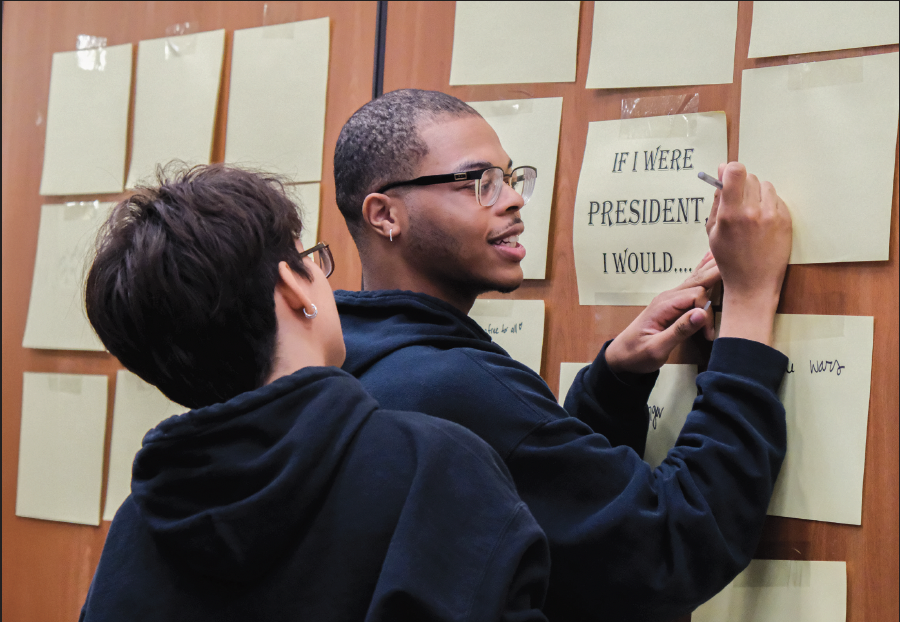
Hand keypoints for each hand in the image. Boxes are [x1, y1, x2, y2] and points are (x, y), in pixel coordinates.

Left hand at [606, 253, 720, 373]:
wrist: (621, 357)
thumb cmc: (637, 355)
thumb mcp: (657, 348)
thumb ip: (679, 331)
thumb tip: (701, 314)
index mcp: (664, 305)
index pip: (696, 296)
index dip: (707, 314)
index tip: (708, 335)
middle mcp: (668, 297)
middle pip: (698, 280)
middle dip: (718, 275)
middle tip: (740, 265)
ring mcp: (670, 298)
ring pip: (696, 279)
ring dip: (713, 271)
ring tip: (729, 253)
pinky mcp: (672, 303)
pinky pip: (691, 284)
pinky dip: (704, 273)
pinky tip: (710, 259)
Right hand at [707, 162, 791, 344]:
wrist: (753, 285)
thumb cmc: (729, 260)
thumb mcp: (713, 233)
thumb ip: (717, 201)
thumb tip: (721, 174)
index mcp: (730, 215)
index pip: (736, 172)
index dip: (731, 169)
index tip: (728, 174)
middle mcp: (753, 212)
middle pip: (750, 177)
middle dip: (743, 184)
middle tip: (739, 201)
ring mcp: (772, 216)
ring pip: (765, 186)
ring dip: (757, 194)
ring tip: (752, 213)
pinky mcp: (786, 221)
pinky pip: (777, 199)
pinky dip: (769, 205)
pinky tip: (763, 222)